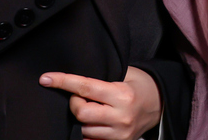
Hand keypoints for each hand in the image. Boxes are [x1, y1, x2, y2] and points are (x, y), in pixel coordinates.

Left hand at [40, 66, 161, 138]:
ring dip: (79, 119)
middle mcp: (120, 117)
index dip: (63, 82)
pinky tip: (90, 122)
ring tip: (89, 109)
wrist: (161, 105)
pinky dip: (85, 131)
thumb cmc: (140, 85)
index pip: (85, 88)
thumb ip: (102, 78)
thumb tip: (74, 80)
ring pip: (83, 130)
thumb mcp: (126, 74)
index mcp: (122, 95)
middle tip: (79, 97)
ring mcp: (119, 134)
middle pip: (80, 113)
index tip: (46, 78)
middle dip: (74, 104)